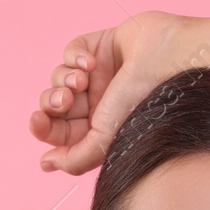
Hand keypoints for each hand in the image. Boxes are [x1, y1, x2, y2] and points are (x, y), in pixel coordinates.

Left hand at [29, 10, 187, 175]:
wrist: (173, 60)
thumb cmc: (148, 102)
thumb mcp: (108, 139)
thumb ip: (76, 158)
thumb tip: (46, 164)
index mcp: (103, 129)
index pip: (62, 132)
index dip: (45, 128)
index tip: (37, 122)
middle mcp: (101, 104)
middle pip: (56, 106)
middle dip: (52, 103)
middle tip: (64, 100)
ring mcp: (102, 74)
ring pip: (60, 78)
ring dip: (63, 80)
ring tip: (81, 80)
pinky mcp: (103, 46)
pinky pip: (71, 50)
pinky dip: (73, 56)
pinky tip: (90, 62)